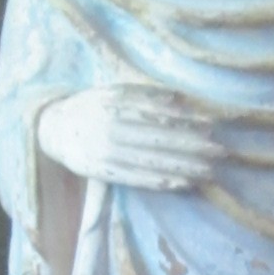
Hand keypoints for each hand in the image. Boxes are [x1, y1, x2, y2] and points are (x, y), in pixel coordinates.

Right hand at [38, 85, 221, 190]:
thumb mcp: (111, 91)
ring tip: (209, 171)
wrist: (52, 129)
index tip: (212, 125)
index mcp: (115, 105)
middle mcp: (111, 129)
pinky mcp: (104, 172)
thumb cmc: (90, 106)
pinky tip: (183, 183)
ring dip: (184, 167)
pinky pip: (138, 179)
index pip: (159, 113)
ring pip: (152, 162)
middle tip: (221, 152)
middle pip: (160, 139)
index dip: (188, 120)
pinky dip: (162, 182)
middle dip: (193, 146)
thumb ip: (141, 93)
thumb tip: (176, 97)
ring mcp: (107, 153)